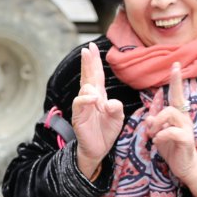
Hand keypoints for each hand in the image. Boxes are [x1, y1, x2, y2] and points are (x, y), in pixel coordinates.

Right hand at [71, 42, 124, 179]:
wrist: (97, 149)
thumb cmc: (106, 131)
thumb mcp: (117, 118)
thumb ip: (116, 108)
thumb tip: (110, 102)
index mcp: (100, 95)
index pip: (96, 75)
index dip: (94, 61)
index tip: (92, 47)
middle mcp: (90, 98)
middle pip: (88, 76)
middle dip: (88, 62)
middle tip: (87, 49)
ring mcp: (83, 107)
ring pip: (84, 88)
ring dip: (89, 84)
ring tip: (96, 91)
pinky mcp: (79, 116)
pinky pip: (79, 103)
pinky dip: (85, 99)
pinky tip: (92, 98)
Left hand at [148, 62, 196, 196]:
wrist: (186, 167)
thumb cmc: (173, 149)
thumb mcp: (159, 135)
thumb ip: (154, 124)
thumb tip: (149, 117)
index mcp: (178, 116)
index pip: (177, 95)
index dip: (176, 80)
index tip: (175, 64)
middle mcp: (185, 119)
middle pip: (173, 103)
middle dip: (158, 113)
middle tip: (150, 129)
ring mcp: (187, 129)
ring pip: (171, 114)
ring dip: (158, 124)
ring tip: (153, 136)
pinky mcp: (187, 140)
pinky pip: (173, 131)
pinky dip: (161, 135)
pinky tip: (158, 142)